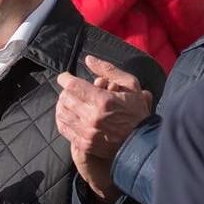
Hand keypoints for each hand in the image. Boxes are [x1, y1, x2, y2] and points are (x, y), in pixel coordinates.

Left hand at [56, 55, 152, 201]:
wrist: (142, 140)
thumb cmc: (136, 110)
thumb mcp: (130, 84)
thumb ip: (108, 70)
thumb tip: (88, 59)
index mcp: (103, 101)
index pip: (72, 85)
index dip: (65, 78)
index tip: (65, 77)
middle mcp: (93, 117)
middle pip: (64, 98)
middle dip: (66, 91)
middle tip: (72, 89)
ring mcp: (87, 132)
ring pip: (61, 113)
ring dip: (63, 104)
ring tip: (70, 101)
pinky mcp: (84, 143)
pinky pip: (63, 128)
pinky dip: (62, 119)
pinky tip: (69, 114)